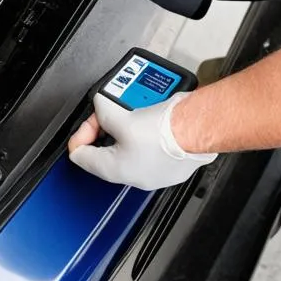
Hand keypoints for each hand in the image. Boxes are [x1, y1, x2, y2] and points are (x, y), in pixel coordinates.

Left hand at [67, 93, 217, 190]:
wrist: (200, 129)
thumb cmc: (167, 132)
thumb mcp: (123, 117)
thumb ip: (103, 110)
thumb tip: (100, 104)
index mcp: (116, 171)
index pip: (81, 156)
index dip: (82, 132)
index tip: (92, 117)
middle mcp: (135, 175)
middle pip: (107, 147)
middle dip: (109, 124)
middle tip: (114, 107)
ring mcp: (155, 169)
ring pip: (130, 142)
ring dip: (129, 122)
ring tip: (135, 105)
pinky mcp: (170, 160)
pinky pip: (151, 141)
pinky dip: (148, 125)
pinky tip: (152, 111)